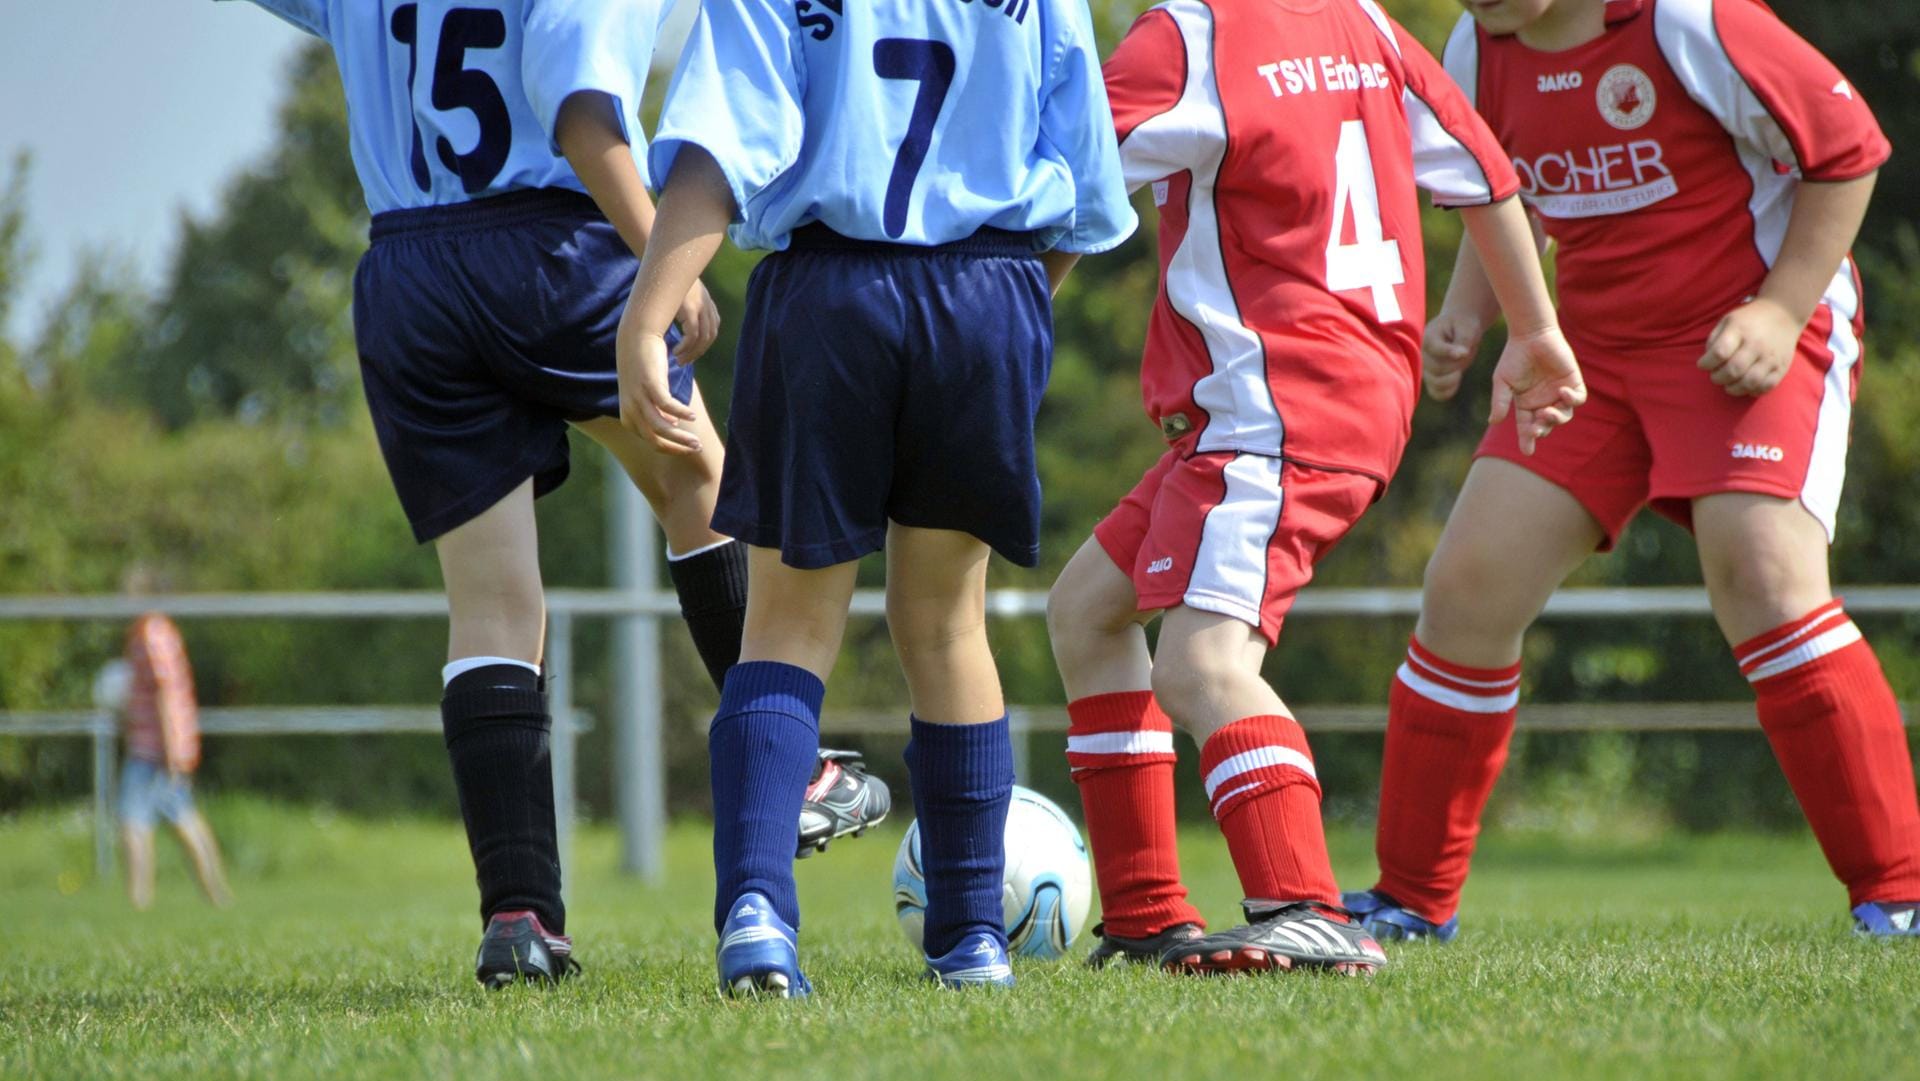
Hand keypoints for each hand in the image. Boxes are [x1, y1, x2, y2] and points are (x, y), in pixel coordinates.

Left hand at [616, 300, 700, 454]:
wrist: (636, 338)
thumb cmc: (643, 367)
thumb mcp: (646, 393)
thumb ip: (656, 410)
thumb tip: (673, 423)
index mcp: (629, 416)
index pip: (651, 441)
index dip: (670, 446)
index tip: (687, 445)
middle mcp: (631, 410)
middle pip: (655, 440)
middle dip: (678, 447)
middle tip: (696, 447)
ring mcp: (639, 398)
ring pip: (662, 428)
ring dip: (681, 437)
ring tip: (697, 441)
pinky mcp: (649, 385)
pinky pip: (667, 406)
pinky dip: (681, 412)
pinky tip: (693, 415)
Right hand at [672, 278, 720, 362]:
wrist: (667, 263)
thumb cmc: (669, 281)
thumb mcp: (683, 294)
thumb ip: (687, 308)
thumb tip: (679, 325)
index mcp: (708, 304)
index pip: (712, 331)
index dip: (702, 346)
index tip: (690, 354)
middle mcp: (707, 306)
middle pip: (710, 337)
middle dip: (698, 352)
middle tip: (684, 362)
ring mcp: (700, 307)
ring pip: (703, 338)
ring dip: (691, 352)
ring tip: (679, 359)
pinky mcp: (690, 309)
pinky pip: (693, 334)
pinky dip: (686, 346)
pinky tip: (676, 350)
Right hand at [1422, 308, 1488, 401]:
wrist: (1459, 329)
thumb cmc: (1464, 326)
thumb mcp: (1467, 328)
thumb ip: (1463, 340)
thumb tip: (1462, 354)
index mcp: (1428, 337)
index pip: (1435, 349)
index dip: (1450, 353)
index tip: (1465, 351)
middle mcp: (1422, 354)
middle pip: (1437, 369)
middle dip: (1456, 365)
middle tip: (1465, 355)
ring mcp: (1425, 368)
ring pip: (1436, 383)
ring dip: (1453, 380)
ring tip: (1460, 369)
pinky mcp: (1431, 379)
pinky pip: (1436, 393)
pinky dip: (1448, 391)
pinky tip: (1456, 380)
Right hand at [1490, 325, 1585, 455]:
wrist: (1531, 334)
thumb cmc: (1514, 356)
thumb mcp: (1502, 382)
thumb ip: (1500, 402)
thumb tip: (1493, 422)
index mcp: (1526, 403)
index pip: (1527, 427)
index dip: (1527, 439)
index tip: (1527, 451)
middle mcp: (1543, 400)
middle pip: (1547, 424)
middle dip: (1542, 430)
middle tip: (1536, 429)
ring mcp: (1559, 392)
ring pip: (1564, 415)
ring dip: (1556, 418)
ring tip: (1547, 412)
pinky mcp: (1573, 381)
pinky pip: (1578, 399)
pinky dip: (1572, 400)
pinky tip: (1562, 392)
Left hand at [1699, 297, 1800, 396]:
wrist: (1784, 313)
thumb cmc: (1749, 320)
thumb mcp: (1728, 321)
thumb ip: (1714, 340)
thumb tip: (1706, 362)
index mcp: (1740, 330)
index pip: (1719, 353)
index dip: (1706, 363)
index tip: (1703, 364)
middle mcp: (1757, 344)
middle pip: (1733, 370)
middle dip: (1718, 378)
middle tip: (1715, 376)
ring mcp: (1771, 357)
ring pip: (1749, 382)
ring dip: (1733, 389)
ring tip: (1728, 384)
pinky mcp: (1781, 367)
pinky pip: (1765, 387)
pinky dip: (1751, 391)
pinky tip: (1745, 385)